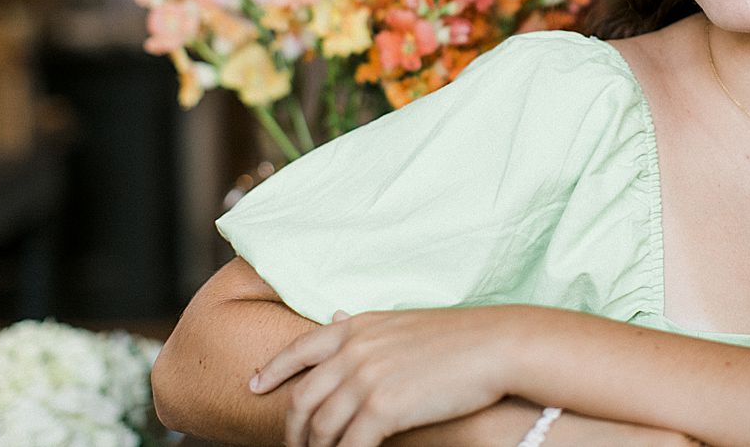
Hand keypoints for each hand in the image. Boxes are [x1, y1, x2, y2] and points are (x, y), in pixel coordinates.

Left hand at [251, 306, 519, 446]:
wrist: (496, 345)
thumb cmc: (458, 336)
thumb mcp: (402, 322)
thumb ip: (367, 328)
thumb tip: (340, 316)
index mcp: (357, 326)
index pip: (299, 349)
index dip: (272, 370)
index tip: (254, 386)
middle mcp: (354, 350)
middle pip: (303, 397)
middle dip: (292, 429)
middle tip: (293, 446)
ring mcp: (366, 379)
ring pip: (320, 428)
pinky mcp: (383, 408)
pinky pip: (349, 446)